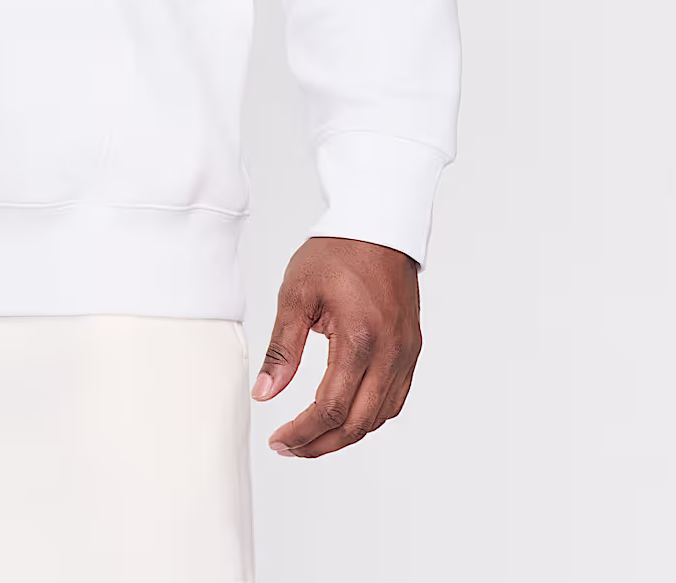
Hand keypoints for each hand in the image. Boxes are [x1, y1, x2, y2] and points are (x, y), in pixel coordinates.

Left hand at [253, 236, 421, 458]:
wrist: (377, 227)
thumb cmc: (335, 254)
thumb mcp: (296, 294)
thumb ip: (282, 348)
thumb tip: (265, 394)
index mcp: (360, 341)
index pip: (330, 408)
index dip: (302, 433)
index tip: (278, 441)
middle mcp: (390, 354)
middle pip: (358, 423)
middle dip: (321, 444)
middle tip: (289, 449)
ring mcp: (406, 354)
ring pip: (379, 417)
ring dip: (345, 435)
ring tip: (311, 438)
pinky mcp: (411, 350)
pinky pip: (394, 399)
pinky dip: (369, 416)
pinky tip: (345, 416)